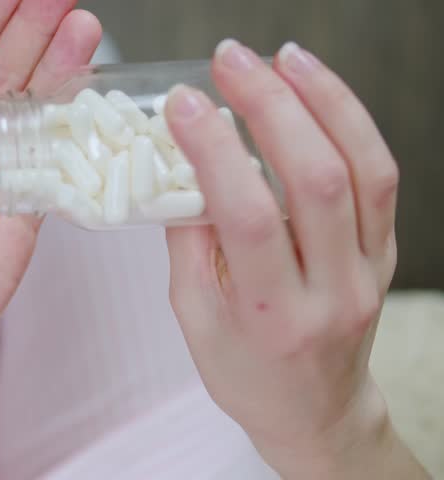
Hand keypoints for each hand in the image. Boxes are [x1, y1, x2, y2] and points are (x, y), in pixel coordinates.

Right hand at [165, 40, 426, 477]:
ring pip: (363, 168)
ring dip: (323, 100)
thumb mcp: (194, 320)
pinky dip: (351, 122)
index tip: (184, 106)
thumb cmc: (246, 374)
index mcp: (271, 316)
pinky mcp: (386, 251)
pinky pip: (380, 175)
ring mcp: (370, 269)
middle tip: (229, 61)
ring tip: (282, 58)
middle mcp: (332, 290)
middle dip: (270, 105)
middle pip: (315, 179)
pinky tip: (318, 91)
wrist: (316, 412)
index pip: (248, 217)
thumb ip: (188, 244)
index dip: (214, 151)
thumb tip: (181, 167)